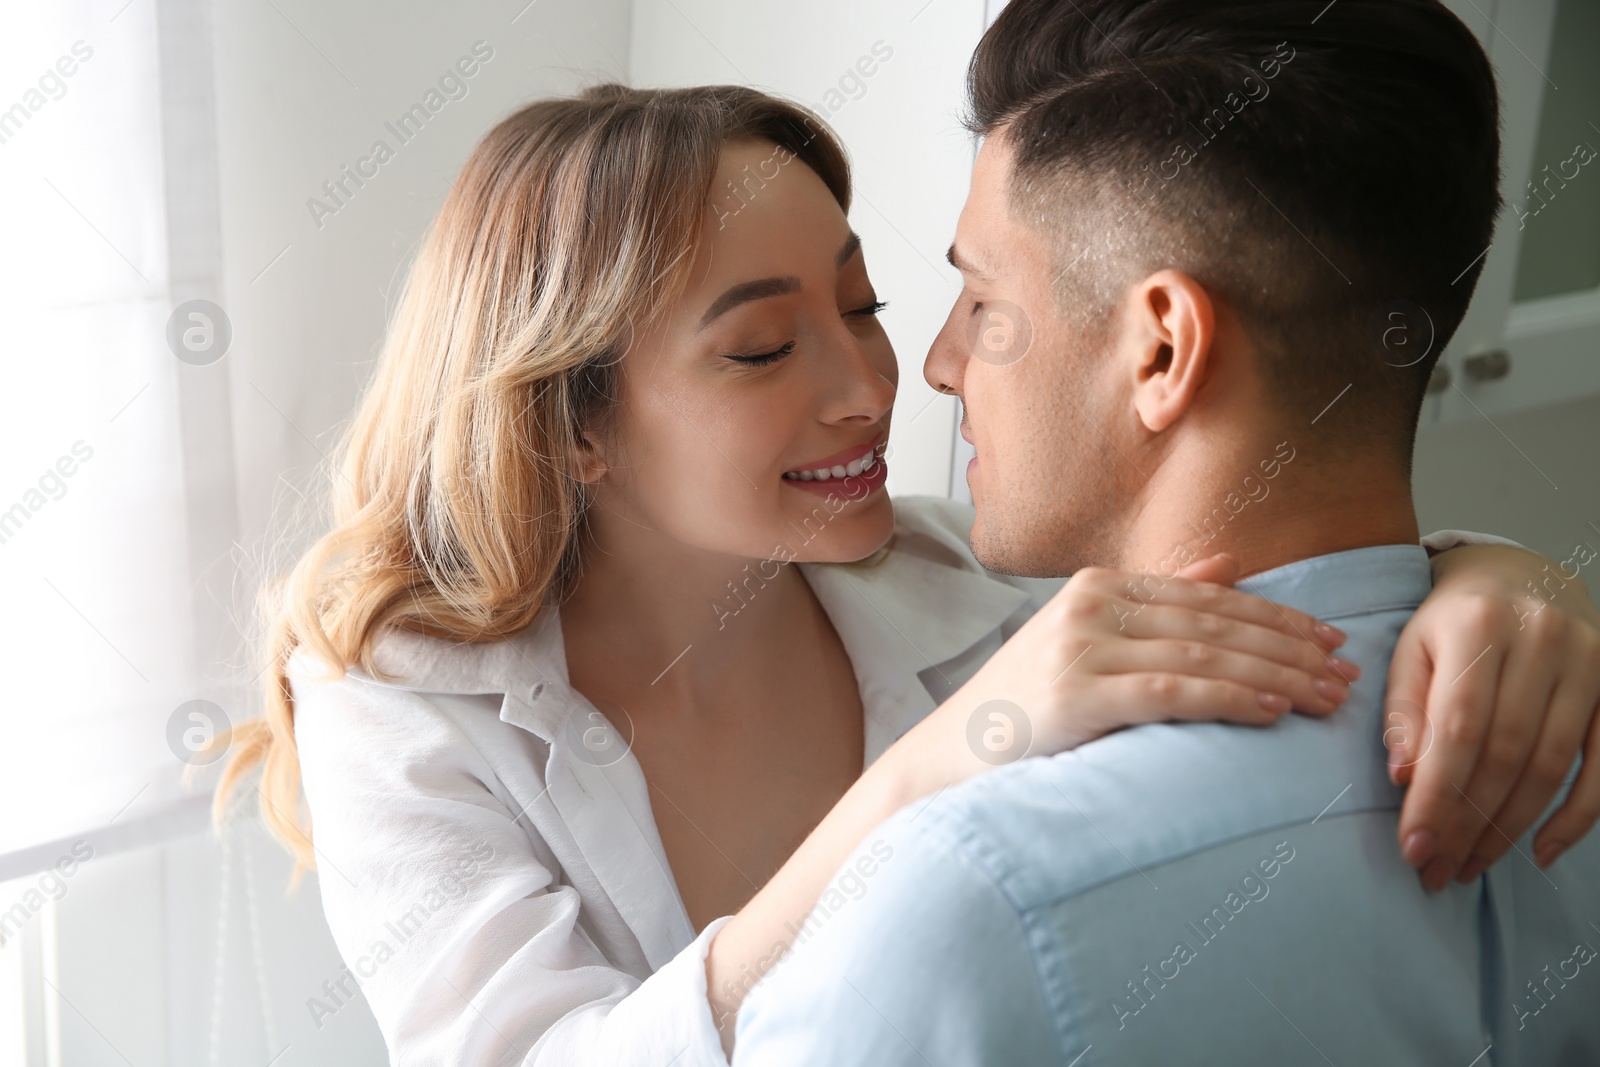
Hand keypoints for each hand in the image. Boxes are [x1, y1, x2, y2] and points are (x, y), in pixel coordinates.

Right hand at [926, 555, 1357, 777]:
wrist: (948, 758)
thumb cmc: (1022, 709)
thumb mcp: (1084, 642)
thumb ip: (1155, 602)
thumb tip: (1226, 564)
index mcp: (1096, 586)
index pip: (1206, 596)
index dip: (1275, 614)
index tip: (1330, 637)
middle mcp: (1089, 606)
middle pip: (1214, 622)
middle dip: (1289, 646)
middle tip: (1346, 671)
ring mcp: (1080, 648)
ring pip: (1203, 654)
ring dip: (1275, 675)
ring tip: (1326, 696)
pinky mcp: (1077, 694)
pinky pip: (1172, 692)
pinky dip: (1229, 698)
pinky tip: (1273, 710)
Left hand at [1386, 543, 1599, 889]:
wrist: (1517, 578)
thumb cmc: (1452, 624)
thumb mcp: (1413, 650)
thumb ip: (1405, 710)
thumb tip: (1405, 776)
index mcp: (1478, 625)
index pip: (1456, 728)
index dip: (1435, 795)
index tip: (1413, 846)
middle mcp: (1541, 640)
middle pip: (1503, 754)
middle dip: (1466, 822)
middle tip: (1437, 869)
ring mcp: (1588, 664)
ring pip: (1549, 766)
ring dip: (1509, 828)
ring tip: (1470, 864)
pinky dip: (1576, 818)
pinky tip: (1540, 851)